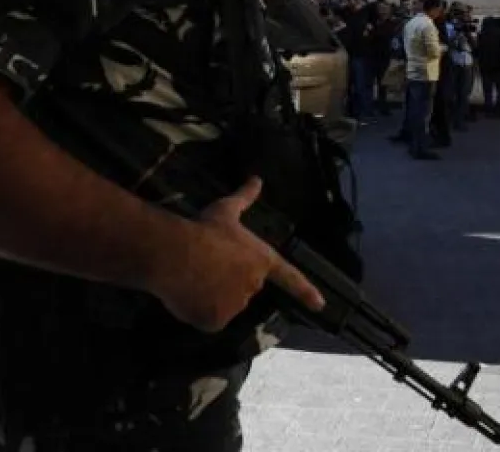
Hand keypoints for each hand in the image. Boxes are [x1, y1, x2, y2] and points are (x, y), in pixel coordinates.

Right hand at [150, 176, 325, 333]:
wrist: (178, 253)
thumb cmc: (206, 230)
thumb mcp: (227, 210)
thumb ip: (244, 198)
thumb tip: (256, 179)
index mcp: (262, 260)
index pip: (289, 277)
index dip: (305, 291)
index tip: (321, 305)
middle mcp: (254, 284)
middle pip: (243, 288)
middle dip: (228, 281)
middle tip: (206, 267)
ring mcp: (237, 305)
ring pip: (223, 306)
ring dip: (212, 298)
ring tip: (193, 278)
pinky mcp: (217, 321)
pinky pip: (208, 320)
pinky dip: (198, 312)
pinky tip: (187, 294)